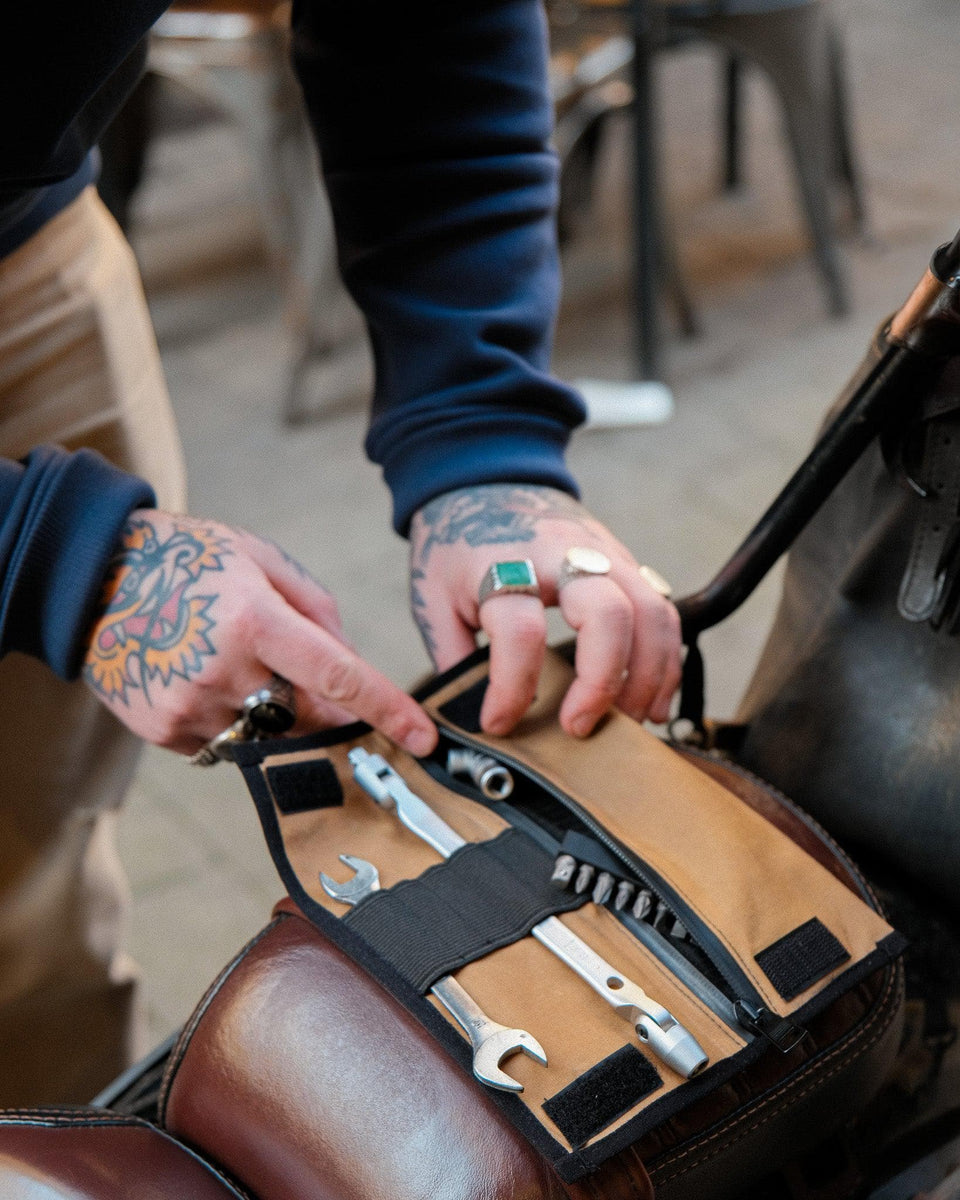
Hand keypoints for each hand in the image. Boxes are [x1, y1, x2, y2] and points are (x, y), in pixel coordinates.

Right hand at [83, 510, 436, 757]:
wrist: (88, 576)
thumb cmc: (186, 559)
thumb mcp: (260, 558)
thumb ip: (317, 611)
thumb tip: (350, 665)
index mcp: (255, 619)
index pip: (338, 675)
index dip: (387, 709)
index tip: (422, 738)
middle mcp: (224, 669)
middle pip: (307, 717)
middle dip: (324, 710)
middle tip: (303, 679)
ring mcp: (189, 706)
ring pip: (266, 737)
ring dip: (272, 714)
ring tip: (234, 663)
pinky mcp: (162, 730)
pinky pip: (222, 743)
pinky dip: (230, 719)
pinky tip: (202, 677)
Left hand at [409, 485, 680, 737]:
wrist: (484, 478)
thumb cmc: (457, 543)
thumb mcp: (432, 596)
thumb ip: (452, 655)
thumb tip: (467, 717)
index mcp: (503, 565)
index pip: (520, 633)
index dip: (512, 689)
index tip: (499, 723)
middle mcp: (562, 556)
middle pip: (609, 616)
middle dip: (602, 683)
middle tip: (578, 727)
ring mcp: (602, 554)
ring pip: (652, 614)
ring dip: (649, 678)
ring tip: (629, 723)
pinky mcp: (625, 560)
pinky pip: (663, 611)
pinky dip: (667, 660)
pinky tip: (652, 701)